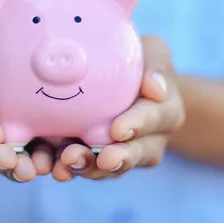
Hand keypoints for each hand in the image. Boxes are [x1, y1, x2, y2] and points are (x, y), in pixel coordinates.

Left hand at [55, 35, 185, 180]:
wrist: (122, 78)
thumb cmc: (140, 60)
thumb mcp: (153, 52)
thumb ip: (156, 66)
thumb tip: (155, 88)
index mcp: (166, 111)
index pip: (156, 118)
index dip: (138, 124)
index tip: (118, 129)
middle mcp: (150, 140)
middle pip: (137, 153)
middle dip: (120, 158)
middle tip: (103, 158)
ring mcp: (124, 153)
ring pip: (111, 168)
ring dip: (91, 167)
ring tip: (69, 163)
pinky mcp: (97, 158)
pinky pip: (87, 169)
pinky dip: (71, 170)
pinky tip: (57, 168)